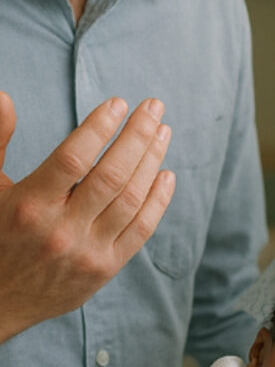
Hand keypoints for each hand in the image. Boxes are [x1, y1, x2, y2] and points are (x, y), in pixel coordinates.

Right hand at [0, 93, 175, 342]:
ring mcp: (87, 251)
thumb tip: (5, 97)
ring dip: (152, 160)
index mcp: (28, 207)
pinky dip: (158, 200)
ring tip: (162, 132)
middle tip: (154, 107)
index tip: (118, 103)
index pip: (72, 159)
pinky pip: (142, 229)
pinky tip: (166, 174)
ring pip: (131, 199)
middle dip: (138, 135)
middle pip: (111, 175)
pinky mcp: (106, 268)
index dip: (98, 127)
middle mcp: (60, 230)